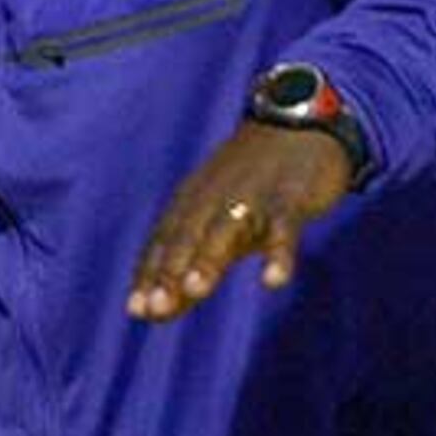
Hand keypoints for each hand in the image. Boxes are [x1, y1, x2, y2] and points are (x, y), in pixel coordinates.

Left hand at [127, 123, 357, 322]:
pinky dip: (280, 252)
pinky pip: (284, 226)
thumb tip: (159, 309)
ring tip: (196, 290)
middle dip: (169, 272)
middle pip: (187, 238)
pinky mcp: (290, 196)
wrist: (300, 124)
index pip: (163, 242)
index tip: (135, 310)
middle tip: (154, 307)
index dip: (149, 275)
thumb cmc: (250, 186)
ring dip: (210, 259)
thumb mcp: (218, 221)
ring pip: (226, 230)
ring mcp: (253, 195)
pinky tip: (274, 280)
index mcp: (192, 202)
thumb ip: (192, 263)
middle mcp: (215, 197)